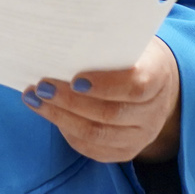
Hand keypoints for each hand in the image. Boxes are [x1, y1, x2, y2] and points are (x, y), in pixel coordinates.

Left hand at [23, 38, 181, 163]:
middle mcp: (154, 112)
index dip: (104, 85)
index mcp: (159, 77)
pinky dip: (67, 132)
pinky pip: (93, 149)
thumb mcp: (128, 41)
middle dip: (70, 101)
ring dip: (60, 117)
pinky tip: (50, 114)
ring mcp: (141, 136)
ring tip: (35, 100)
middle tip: (42, 87)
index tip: (75, 79)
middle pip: (110, 113)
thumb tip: (62, 43)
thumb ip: (105, 44)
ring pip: (97, 134)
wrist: (156, 83)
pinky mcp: (126, 151)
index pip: (136, 86)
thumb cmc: (132, 55)